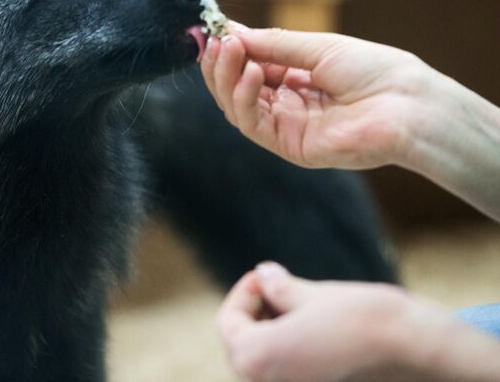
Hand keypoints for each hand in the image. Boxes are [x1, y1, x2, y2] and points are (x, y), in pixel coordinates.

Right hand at [200, 24, 428, 168]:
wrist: (406, 104)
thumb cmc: (374, 70)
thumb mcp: (317, 46)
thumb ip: (272, 44)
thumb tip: (231, 32)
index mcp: (293, 78)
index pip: (248, 65)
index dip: (228, 49)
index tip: (210, 30)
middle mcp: (285, 103)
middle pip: (235, 87)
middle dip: (221, 63)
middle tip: (214, 40)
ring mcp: (285, 125)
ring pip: (236, 106)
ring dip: (226, 77)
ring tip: (229, 50)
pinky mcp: (287, 145)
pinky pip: (252, 123)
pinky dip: (244, 97)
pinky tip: (251, 73)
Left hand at [217, 262, 499, 381]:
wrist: (417, 351)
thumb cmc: (363, 319)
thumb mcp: (312, 294)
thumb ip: (278, 288)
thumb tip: (263, 274)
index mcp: (255, 357)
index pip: (227, 321)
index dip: (244, 292)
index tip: (265, 275)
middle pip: (241, 343)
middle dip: (257, 311)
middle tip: (280, 287)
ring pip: (263, 360)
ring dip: (273, 330)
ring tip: (300, 305)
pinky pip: (286, 371)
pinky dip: (289, 349)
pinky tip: (313, 330)